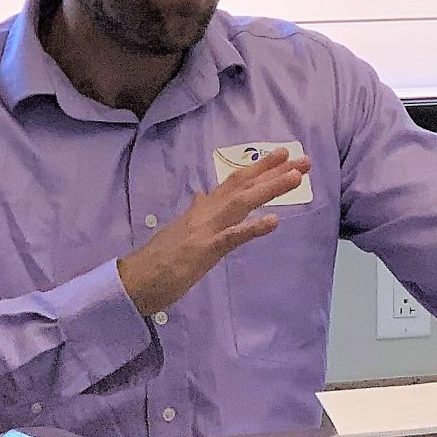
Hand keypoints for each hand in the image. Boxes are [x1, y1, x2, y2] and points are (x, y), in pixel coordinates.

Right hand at [115, 150, 312, 318]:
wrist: (133, 280)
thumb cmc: (158, 259)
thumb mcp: (179, 229)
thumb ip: (194, 211)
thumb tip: (201, 195)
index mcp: (202, 210)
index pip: (233, 182)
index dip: (258, 168)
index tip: (282, 156)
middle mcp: (205, 213)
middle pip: (243, 185)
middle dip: (273, 171)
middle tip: (303, 158)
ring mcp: (205, 230)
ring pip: (241, 203)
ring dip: (269, 188)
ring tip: (296, 177)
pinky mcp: (203, 251)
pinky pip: (232, 238)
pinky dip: (253, 228)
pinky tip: (274, 221)